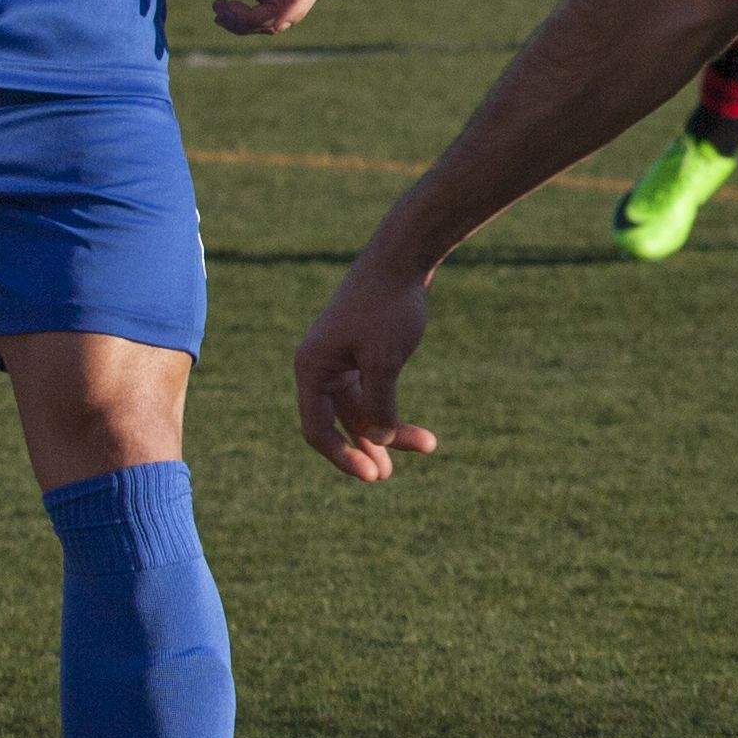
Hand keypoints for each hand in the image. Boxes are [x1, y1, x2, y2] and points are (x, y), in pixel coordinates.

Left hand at [206, 0, 324, 36]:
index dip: (296, 8)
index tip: (271, 21)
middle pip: (289, 9)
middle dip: (258, 19)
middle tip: (222, 10)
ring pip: (274, 16)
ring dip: (247, 23)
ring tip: (217, 10)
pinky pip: (260, 12)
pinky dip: (242, 18)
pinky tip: (220, 9)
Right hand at [292, 263, 442, 484]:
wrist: (403, 260)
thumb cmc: (389, 307)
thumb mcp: (384, 359)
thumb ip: (379, 402)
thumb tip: (378, 440)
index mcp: (312, 368)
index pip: (317, 428)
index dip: (342, 456)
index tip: (372, 476)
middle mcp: (320, 367)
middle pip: (339, 422)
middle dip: (365, 449)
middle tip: (388, 476)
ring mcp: (340, 361)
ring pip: (361, 409)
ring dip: (388, 431)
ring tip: (424, 447)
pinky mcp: (361, 354)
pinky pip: (372, 393)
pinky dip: (391, 409)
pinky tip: (415, 430)